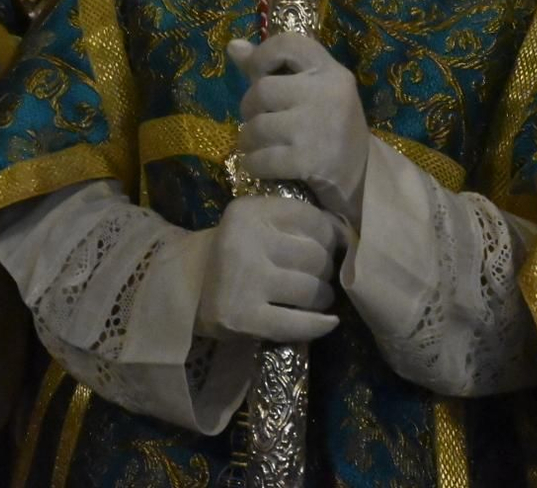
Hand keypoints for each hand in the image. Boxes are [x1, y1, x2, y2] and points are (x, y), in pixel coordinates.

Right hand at [195, 196, 342, 343]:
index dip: (330, 237)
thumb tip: (350, 236)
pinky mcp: (243, 319)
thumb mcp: (258, 223)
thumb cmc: (235, 251)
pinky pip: (298, 325)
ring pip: (312, 291)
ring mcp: (243, 282)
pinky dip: (319, 325)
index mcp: (249, 211)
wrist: (186, 287)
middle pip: (317, 257)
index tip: (327, 248)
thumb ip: (299, 222)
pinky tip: (328, 322)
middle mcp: (245, 242)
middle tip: (318, 277)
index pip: (313, 220)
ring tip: (314, 298)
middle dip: (325, 270)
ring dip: (322, 298)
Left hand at [228, 34, 371, 223]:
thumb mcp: (312, 91)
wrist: (363, 179)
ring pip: (256, 127)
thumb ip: (274, 68)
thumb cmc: (331, 128)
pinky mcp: (309, 161)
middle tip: (260, 121)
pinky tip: (262, 165)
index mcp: (331, 71)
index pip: (288, 43)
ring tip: (259, 145)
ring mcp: (318, 127)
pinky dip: (254, 164)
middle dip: (250, 109)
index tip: (257, 73)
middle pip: (261, 90)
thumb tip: (234, 46)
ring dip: (248, 141)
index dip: (262, 55)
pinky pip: (260, 159)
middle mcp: (327, 93)